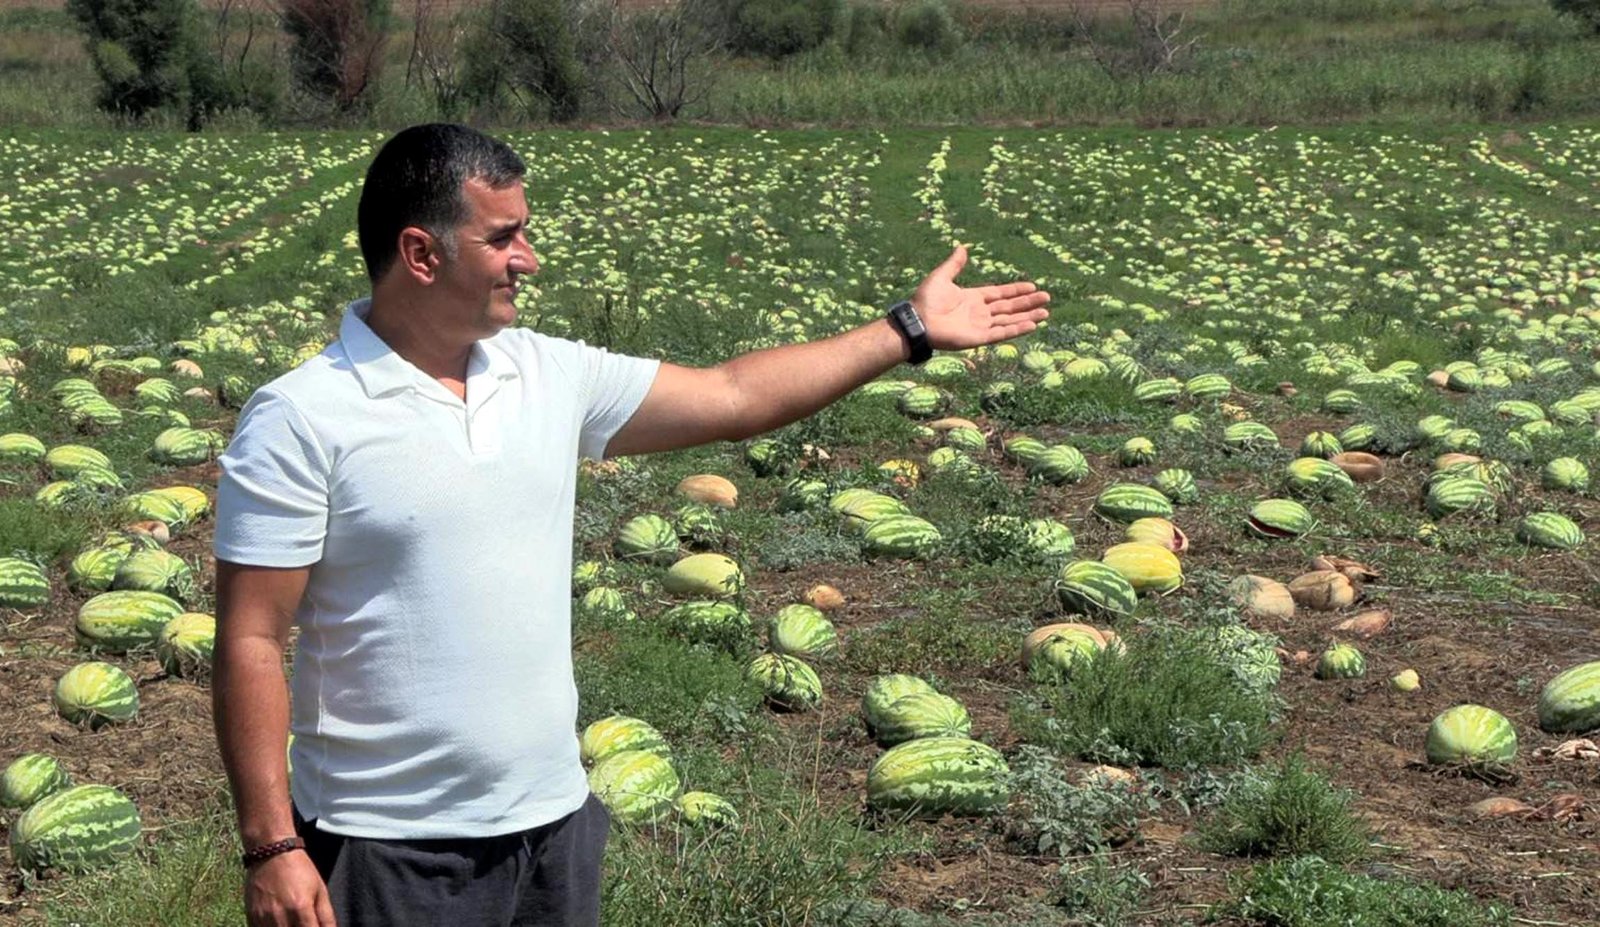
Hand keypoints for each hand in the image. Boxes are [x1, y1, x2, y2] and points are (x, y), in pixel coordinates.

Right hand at [245, 851, 336, 926]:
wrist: (272, 853)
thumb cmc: (300, 870)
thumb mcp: (320, 890)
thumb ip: (326, 917)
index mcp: (301, 908)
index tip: (314, 926)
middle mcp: (281, 916)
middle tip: (304, 923)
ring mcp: (263, 918)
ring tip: (292, 922)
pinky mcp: (252, 917)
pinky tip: (280, 923)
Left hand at [910, 245, 1049, 350]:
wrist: (917, 320)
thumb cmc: (925, 300)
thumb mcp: (941, 277)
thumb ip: (954, 264)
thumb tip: (962, 246)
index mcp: (973, 298)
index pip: (1000, 294)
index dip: (1016, 290)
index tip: (1033, 286)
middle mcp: (980, 312)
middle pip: (1009, 307)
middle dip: (1028, 303)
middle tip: (1047, 298)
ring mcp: (981, 326)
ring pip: (1009, 321)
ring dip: (1027, 317)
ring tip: (1046, 313)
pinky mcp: (979, 338)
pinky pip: (1001, 333)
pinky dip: (1016, 329)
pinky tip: (1031, 325)